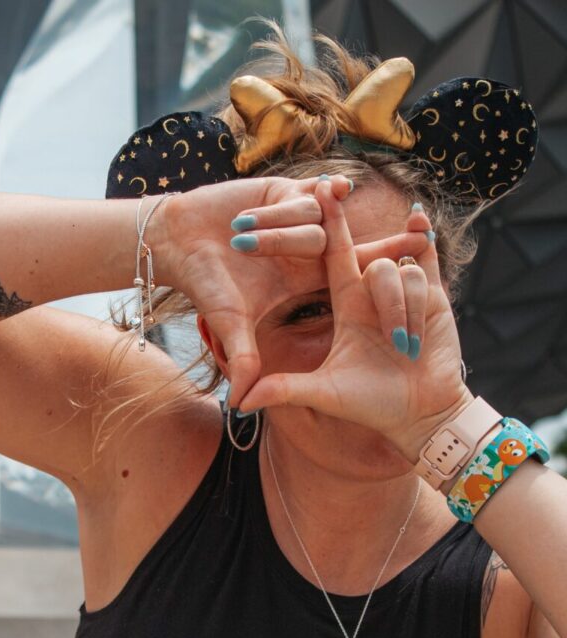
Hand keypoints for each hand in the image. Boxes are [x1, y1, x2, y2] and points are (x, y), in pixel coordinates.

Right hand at [154, 175, 428, 404]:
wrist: (178, 242)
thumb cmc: (204, 282)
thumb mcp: (227, 321)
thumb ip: (242, 356)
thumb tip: (243, 402)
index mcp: (303, 280)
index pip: (352, 283)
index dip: (383, 282)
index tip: (419, 285)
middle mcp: (307, 250)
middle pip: (360, 248)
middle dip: (392, 243)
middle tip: (425, 235)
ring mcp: (297, 221)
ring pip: (324, 223)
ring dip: (287, 233)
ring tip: (241, 235)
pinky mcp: (283, 192)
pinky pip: (309, 196)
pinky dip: (320, 193)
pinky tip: (335, 188)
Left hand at [240, 180, 470, 459]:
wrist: (420, 415)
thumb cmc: (372, 404)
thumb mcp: (323, 392)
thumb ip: (282, 390)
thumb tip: (238, 403)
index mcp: (348, 304)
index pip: (331, 255)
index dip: (323, 225)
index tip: (311, 191)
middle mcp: (373, 292)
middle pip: (360, 251)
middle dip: (339, 219)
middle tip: (329, 184)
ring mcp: (406, 292)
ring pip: (396, 272)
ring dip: (400, 308)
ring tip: (403, 346)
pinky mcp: (437, 298)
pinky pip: (428, 262)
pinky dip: (424, 241)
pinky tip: (419, 221)